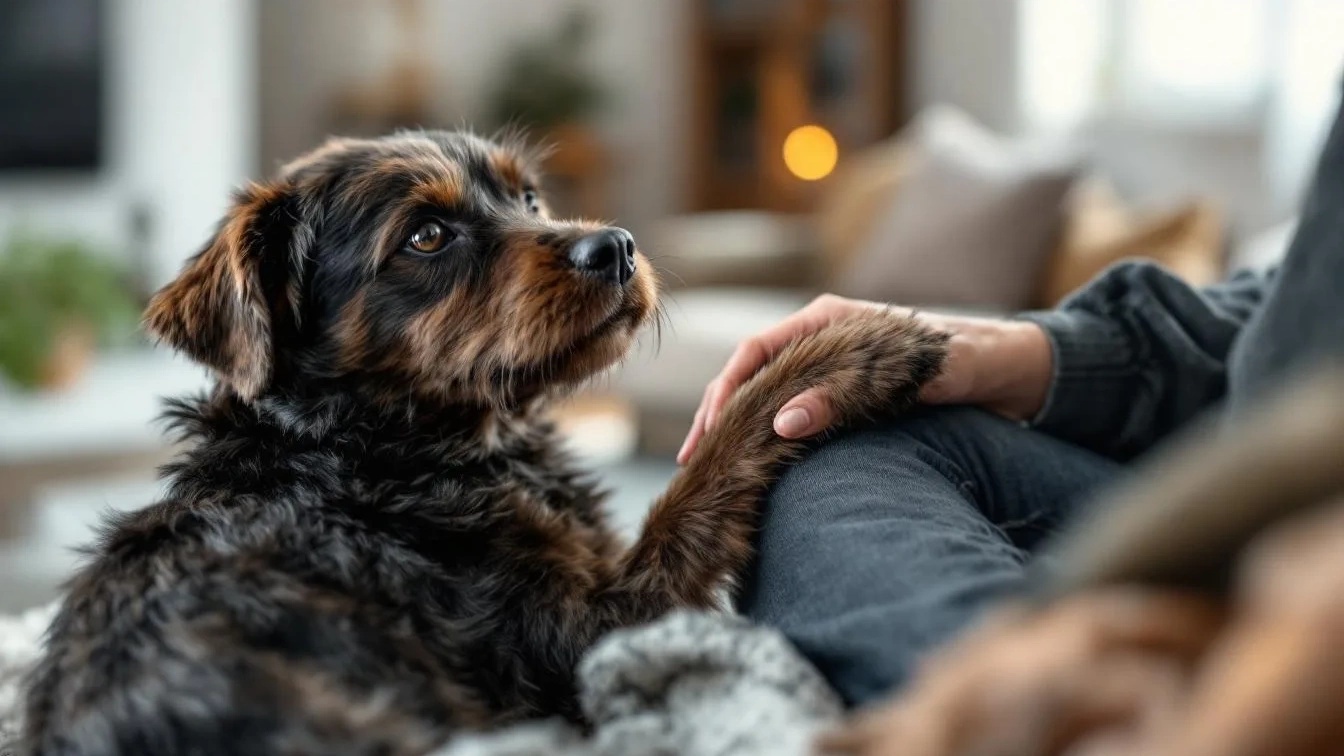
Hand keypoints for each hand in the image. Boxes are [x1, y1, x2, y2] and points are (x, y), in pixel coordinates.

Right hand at [676, 294, 1053, 464]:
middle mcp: (823, 341)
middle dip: (719, 415)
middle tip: (695, 461)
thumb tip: (781, 421)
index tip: (708, 432)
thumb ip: (846, 394)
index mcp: (829, 320)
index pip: (756, 350)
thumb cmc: (967, 361)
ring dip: (741, 429)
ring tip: (715, 467)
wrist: (1013, 373)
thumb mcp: (908, 377)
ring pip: (769, 396)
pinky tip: (757, 464)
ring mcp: (833, 369)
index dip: (725, 391)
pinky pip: (795, 413)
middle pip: (752, 374)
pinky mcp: (847, 396)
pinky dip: (769, 437)